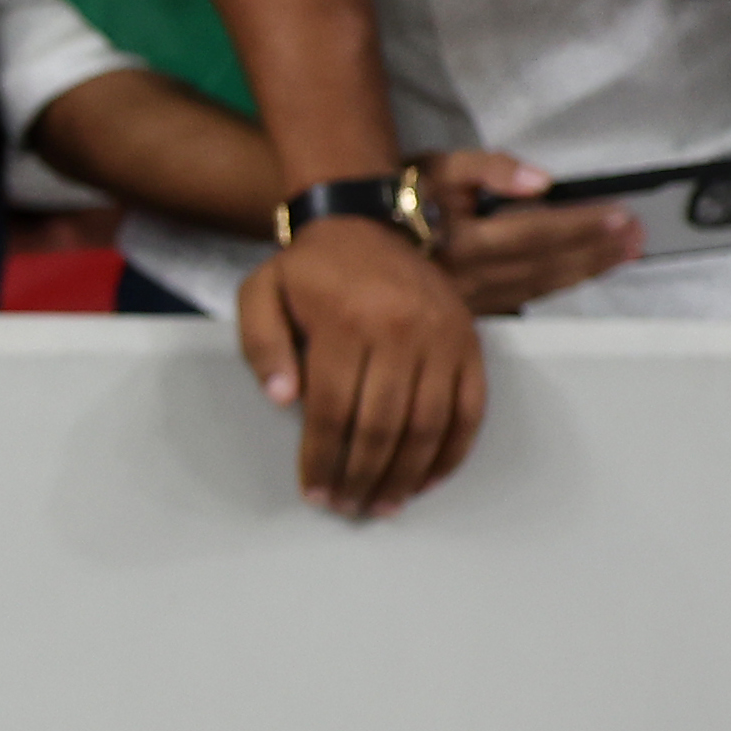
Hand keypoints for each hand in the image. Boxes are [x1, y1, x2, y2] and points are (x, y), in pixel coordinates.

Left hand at [231, 214, 483, 514]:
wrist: (366, 223)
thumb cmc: (308, 269)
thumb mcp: (261, 293)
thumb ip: (261, 346)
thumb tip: (282, 401)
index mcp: (347, 321)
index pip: (333, 410)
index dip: (323, 459)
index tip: (314, 491)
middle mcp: (401, 330)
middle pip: (383, 426)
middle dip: (363, 476)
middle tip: (348, 507)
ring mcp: (443, 337)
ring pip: (428, 425)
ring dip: (406, 476)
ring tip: (385, 505)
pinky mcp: (470, 342)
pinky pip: (470, 409)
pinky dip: (452, 451)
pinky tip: (428, 479)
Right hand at [413, 146, 640, 314]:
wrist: (348, 237)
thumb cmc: (393, 196)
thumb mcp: (437, 166)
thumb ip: (487, 167)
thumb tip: (539, 181)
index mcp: (464, 240)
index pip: (538, 231)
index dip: (583, 223)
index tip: (620, 214)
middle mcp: (471, 277)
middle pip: (547, 264)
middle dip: (596, 250)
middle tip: (637, 237)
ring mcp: (469, 299)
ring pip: (539, 286)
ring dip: (586, 270)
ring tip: (624, 255)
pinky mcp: (466, 311)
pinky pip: (521, 301)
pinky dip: (556, 287)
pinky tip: (577, 276)